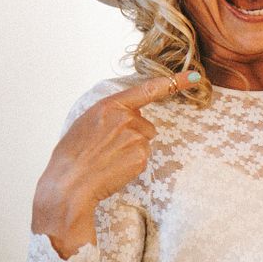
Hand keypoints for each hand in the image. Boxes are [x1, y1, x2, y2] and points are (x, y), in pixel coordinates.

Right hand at [32, 71, 201, 256]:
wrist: (67, 185)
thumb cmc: (72, 156)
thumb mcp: (86, 123)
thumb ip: (111, 114)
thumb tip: (130, 114)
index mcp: (109, 105)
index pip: (147, 90)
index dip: (175, 82)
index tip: (195, 77)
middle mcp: (125, 118)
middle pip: (145, 124)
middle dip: (131, 135)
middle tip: (106, 149)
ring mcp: (135, 137)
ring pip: (144, 142)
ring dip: (131, 150)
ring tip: (107, 159)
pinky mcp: (141, 156)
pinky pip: (142, 157)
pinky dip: (131, 164)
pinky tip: (113, 168)